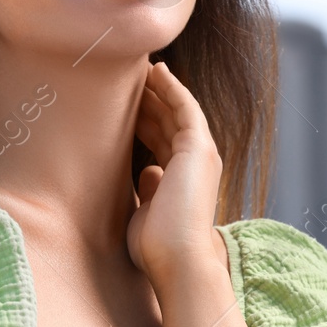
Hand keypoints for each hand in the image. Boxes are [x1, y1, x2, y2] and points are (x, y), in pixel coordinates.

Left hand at [128, 62, 226, 290]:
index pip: (163, 139)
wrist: (178, 261)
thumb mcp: (148, 211)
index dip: (145, 118)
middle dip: (149, 98)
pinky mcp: (199, 149)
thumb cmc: (158, 247)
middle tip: (127, 76)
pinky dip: (171, 88)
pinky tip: (156, 70)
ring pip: (177, 109)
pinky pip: (185, 108)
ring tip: (139, 65)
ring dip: (159, 87)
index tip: (125, 104)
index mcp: (185, 178)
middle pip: (170, 120)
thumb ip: (150, 189)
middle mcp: (197, 163)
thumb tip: (147, 171)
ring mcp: (201, 155)